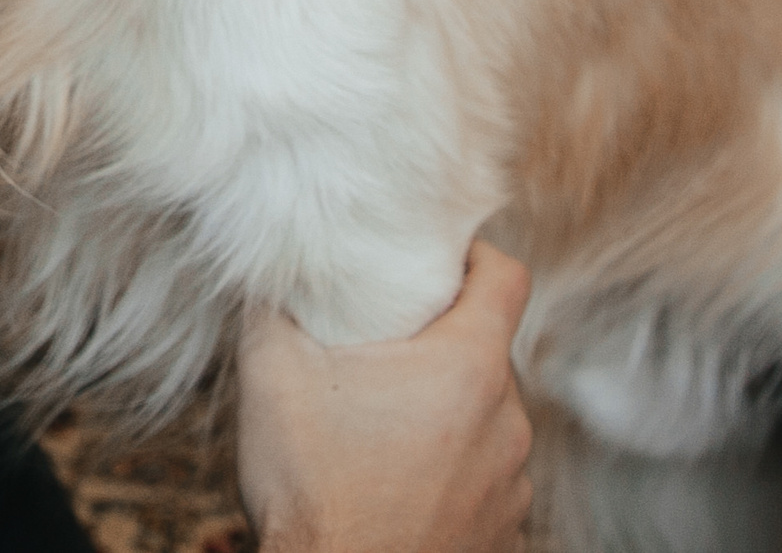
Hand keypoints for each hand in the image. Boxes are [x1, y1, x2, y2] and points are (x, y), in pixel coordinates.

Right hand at [237, 241, 534, 552]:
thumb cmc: (311, 489)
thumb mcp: (271, 375)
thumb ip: (274, 306)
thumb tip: (269, 267)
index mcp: (467, 367)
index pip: (507, 277)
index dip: (473, 256)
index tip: (436, 263)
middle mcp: (508, 422)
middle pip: (488, 353)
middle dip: (440, 347)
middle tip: (381, 356)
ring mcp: (512, 485)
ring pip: (486, 421)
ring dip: (446, 416)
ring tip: (382, 432)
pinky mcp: (504, 535)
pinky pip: (485, 482)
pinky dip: (451, 474)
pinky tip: (397, 485)